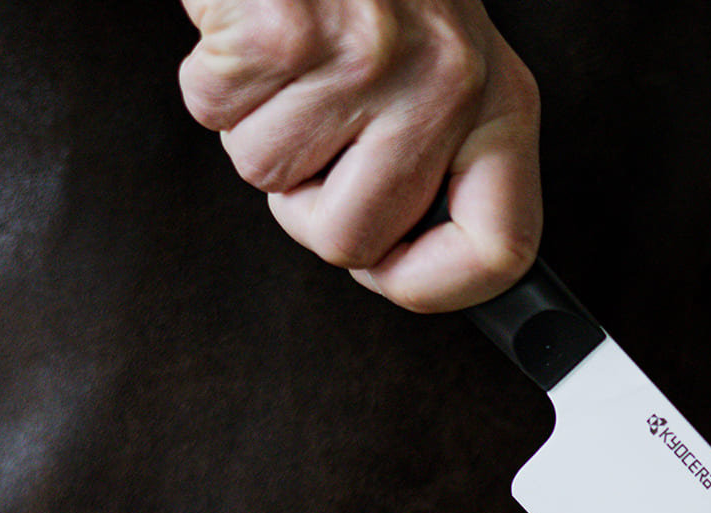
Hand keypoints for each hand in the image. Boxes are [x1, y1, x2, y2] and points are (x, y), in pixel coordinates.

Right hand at [178, 0, 541, 310]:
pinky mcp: (287, 32)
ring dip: (253, 126)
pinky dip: (210, 77)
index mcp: (500, 103)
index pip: (500, 252)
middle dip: (303, 205)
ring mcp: (369, 60)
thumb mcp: (443, 68)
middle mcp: (448, 85)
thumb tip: (407, 269)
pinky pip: (214, 113)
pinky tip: (248, 28)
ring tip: (286, 58)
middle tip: (309, 132)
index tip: (387, 273)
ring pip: (269, 181)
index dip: (430, 287)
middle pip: (354, 244)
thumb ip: (439, 163)